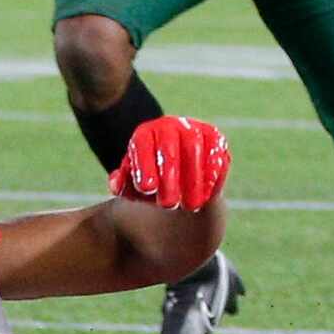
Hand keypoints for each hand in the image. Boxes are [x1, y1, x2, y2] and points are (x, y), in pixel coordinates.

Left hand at [109, 115, 229, 211]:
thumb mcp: (133, 184)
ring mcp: (194, 128)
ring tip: (190, 207)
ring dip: (194, 179)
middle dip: (169, 176)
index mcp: (145, 134)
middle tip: (168, 206)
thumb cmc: (152, 179)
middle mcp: (169, 126)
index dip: (144, 165)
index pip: (142, 144)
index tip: (146, 189)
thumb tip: (117, 184)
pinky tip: (208, 196)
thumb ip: (122, 184)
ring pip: (195, 147)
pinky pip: (216, 152)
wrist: (178, 173)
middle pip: (169, 145)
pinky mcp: (215, 138)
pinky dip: (212, 174)